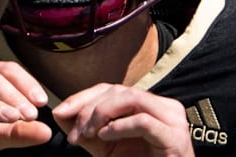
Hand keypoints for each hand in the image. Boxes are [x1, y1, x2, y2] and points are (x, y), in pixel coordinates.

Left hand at [52, 83, 193, 156]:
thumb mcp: (105, 147)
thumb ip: (86, 129)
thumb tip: (59, 112)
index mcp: (149, 105)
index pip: (112, 89)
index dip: (83, 97)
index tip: (60, 113)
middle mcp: (164, 107)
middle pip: (120, 90)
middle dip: (89, 108)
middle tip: (74, 134)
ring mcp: (173, 120)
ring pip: (132, 98)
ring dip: (102, 114)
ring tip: (88, 134)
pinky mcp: (175, 138)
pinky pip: (144, 122)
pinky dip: (119, 127)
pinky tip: (104, 137)